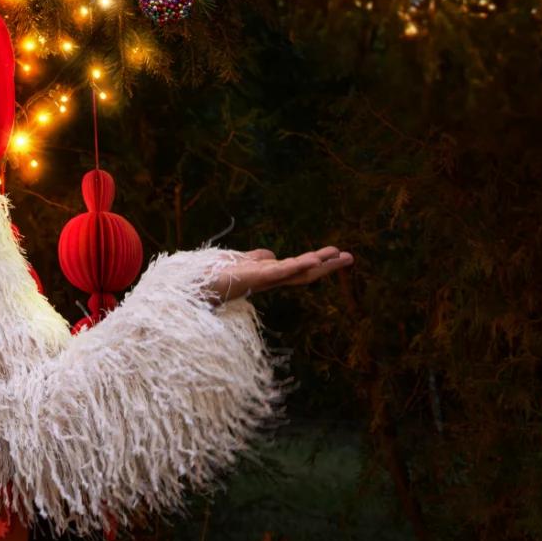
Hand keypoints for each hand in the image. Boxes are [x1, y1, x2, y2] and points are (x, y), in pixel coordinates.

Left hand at [204, 246, 352, 303]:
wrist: (190, 286)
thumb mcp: (239, 261)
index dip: (318, 262)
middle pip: (303, 272)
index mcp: (266, 274)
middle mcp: (268, 279)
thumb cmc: (211, 276)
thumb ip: (256, 259)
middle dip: (327, 265)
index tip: (338, 254)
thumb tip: (270, 254)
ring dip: (317, 263)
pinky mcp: (252, 278)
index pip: (298, 268)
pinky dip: (294, 266)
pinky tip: (310, 261)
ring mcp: (262, 279)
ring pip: (295, 271)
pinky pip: (277, 272)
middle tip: (351, 257)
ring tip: (338, 256)